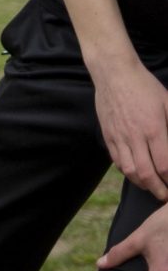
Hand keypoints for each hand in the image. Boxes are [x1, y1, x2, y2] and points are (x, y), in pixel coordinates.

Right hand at [95, 62, 167, 200]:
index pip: (165, 165)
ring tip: (153, 188)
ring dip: (142, 184)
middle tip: (166, 197)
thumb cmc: (145, 86)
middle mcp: (135, 136)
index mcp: (154, 128)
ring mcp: (119, 136)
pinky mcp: (108, 135)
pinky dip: (127, 172)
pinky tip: (136, 174)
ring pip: (129, 170)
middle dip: (159, 190)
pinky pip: (117, 160)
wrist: (114, 73)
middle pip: (146, 173)